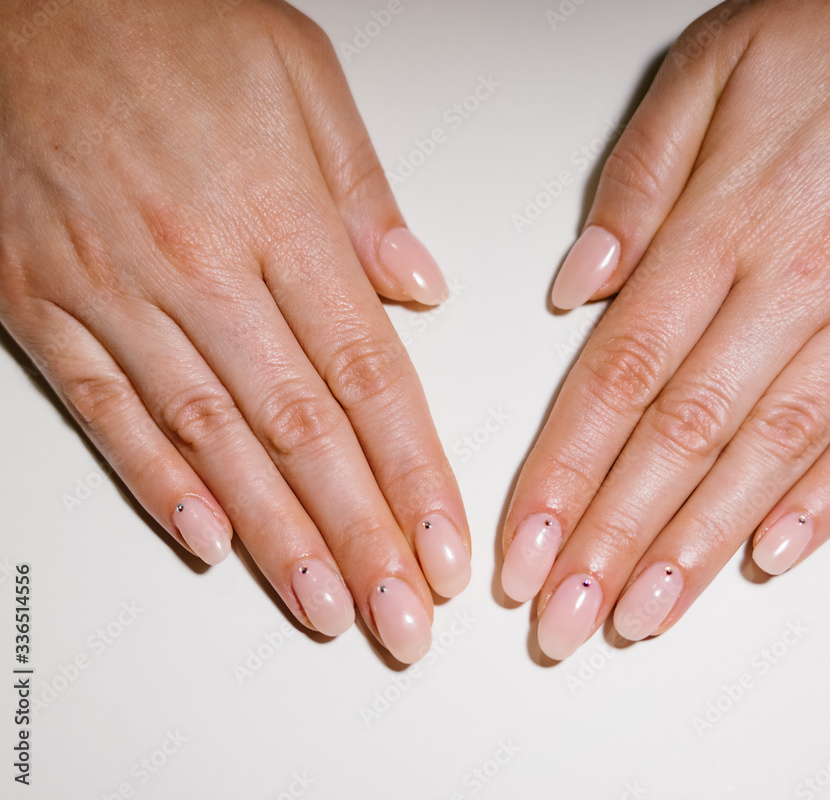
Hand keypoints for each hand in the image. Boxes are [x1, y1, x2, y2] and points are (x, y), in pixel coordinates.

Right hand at [0, 0, 469, 662]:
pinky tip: (211, 546)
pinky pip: (110, 412)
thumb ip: (363, 195)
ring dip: (278, 540)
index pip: (368, 378)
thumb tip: (417, 286)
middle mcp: (198, 268)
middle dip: (360, 539)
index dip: (412, 474)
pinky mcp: (44, 305)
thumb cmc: (165, 23)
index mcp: (276, 218)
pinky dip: (161, 485)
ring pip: (213, 443)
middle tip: (402, 619)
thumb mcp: (299, 76)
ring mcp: (114, 294)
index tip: (443, 544)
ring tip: (328, 609)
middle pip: (302, 433)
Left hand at [501, 0, 829, 658]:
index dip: (565, 473)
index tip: (523, 546)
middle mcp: (802, 275)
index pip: (619, 375)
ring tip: (642, 614)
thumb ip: (639, 180)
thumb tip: (579, 287)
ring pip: (777, 450)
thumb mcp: (718, 64)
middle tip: (562, 619)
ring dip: (702, 545)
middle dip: (613, 539)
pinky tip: (771, 557)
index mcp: (727, 219)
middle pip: (685, 434)